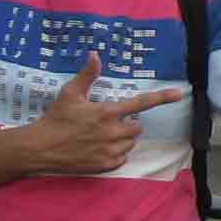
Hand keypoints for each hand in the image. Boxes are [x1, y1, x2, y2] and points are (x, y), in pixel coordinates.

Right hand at [31, 52, 181, 176]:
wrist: (41, 148)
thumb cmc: (56, 118)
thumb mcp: (69, 93)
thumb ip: (87, 74)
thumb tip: (95, 54)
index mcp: (107, 112)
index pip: (141, 103)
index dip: (162, 97)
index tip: (179, 94)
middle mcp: (113, 132)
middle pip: (137, 127)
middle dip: (128, 124)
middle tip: (109, 122)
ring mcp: (110, 150)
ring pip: (130, 143)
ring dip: (122, 139)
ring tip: (101, 136)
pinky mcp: (106, 165)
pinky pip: (122, 157)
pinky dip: (116, 153)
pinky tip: (99, 148)